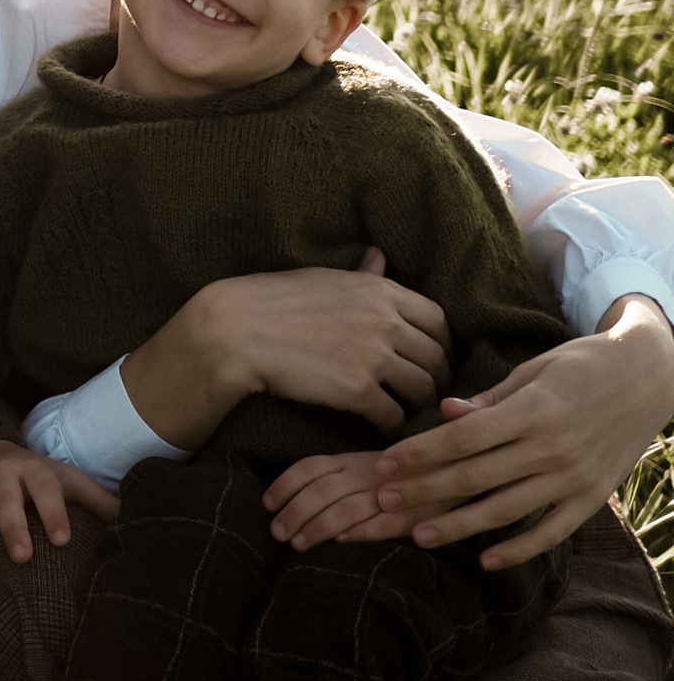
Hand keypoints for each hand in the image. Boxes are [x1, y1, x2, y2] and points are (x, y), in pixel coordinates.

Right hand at [0, 441, 118, 575]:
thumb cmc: (35, 476)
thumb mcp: (64, 478)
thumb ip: (94, 499)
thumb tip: (131, 518)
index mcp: (31, 468)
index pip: (44, 486)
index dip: (53, 511)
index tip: (62, 540)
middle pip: (4, 498)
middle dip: (11, 526)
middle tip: (22, 557)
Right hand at [121, 248, 452, 448]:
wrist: (238, 330)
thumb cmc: (275, 299)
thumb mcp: (324, 278)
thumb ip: (362, 275)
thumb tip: (381, 256)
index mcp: (379, 290)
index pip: (438, 319)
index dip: (441, 343)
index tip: (432, 356)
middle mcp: (385, 321)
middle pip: (437, 358)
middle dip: (436, 377)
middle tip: (423, 390)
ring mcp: (374, 358)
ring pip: (423, 389)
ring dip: (418, 403)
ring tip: (404, 408)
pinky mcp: (359, 392)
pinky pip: (395, 416)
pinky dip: (392, 424)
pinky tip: (380, 423)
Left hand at [265, 449, 409, 549]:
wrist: (448, 471)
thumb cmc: (394, 475)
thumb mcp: (361, 466)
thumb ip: (333, 477)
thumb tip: (289, 500)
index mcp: (350, 460)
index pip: (310, 467)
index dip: (285, 484)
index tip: (267, 504)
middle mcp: (364, 473)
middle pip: (322, 490)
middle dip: (295, 511)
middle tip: (277, 533)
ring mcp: (387, 493)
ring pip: (346, 509)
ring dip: (319, 526)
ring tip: (298, 544)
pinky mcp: (410, 514)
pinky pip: (382, 524)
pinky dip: (360, 533)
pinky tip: (341, 543)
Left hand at [369, 300, 673, 569]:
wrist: (649, 377)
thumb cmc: (583, 365)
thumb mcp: (535, 370)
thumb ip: (490, 400)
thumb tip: (444, 414)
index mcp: (533, 410)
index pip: (464, 438)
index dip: (420, 453)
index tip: (384, 464)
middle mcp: (552, 448)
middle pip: (476, 476)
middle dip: (426, 491)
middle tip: (383, 504)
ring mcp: (574, 478)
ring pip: (507, 509)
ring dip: (460, 525)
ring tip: (419, 537)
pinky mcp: (592, 498)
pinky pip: (552, 531)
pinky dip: (520, 549)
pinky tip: (487, 561)